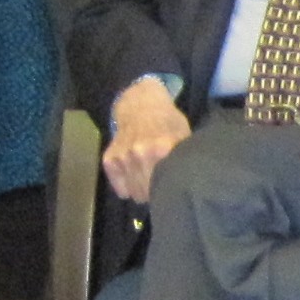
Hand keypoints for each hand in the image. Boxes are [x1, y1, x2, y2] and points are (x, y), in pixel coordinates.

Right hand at [102, 75, 194, 200]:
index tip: (171, 190)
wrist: (141, 106)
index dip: (169, 192)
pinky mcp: (109, 160)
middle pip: (147, 194)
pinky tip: (135, 176)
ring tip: (149, 178)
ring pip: (133, 193)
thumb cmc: (167, 122)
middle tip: (160, 184)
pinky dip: (127, 187)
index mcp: (162, 148)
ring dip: (141, 190)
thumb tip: (190, 183)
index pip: (164, 186)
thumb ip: (185, 158)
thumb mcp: (184, 135)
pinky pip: (120, 189)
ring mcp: (123, 157)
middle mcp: (140, 154)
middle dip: (154, 193)